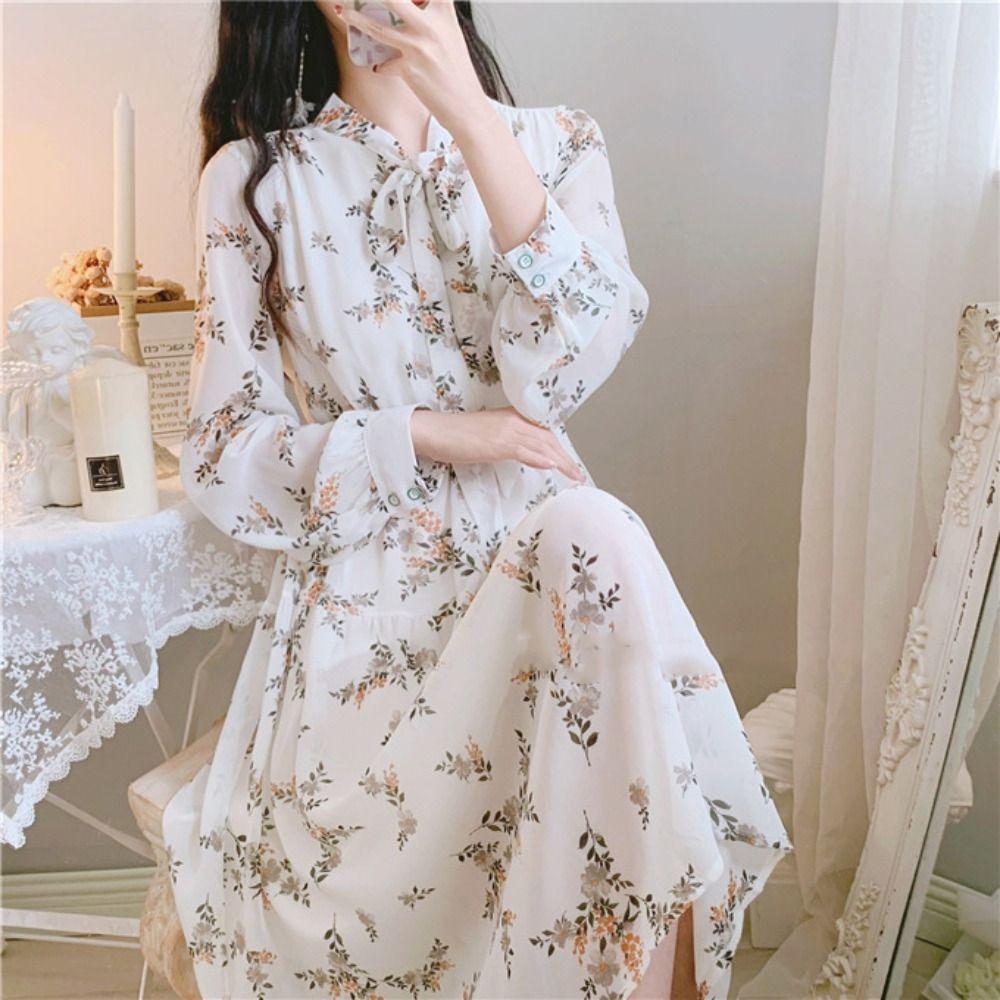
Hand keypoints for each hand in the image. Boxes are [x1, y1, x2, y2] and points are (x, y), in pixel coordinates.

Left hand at [333, 0, 489, 133]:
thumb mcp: (451, 37)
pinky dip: (383, 66)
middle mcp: (432, 27)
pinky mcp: (409, 70)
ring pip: (378, 28)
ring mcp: (419, 47)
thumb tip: (407, 9)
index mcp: (445, 14)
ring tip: (343, 13)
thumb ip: (433, 19)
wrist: (467, 108)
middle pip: (395, 0)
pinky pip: (385, 64)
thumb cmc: (458, 74)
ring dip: (356, 19)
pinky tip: (381, 67)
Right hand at [410, 406, 585, 482]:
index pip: (544, 433)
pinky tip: (552, 466)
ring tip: (574, 477)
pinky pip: (524, 450)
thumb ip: (510, 444)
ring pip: (542, 445)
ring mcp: (506, 430)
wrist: (434, 431)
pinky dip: (540, 458)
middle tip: (579, 476)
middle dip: (567, 459)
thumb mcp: (490, 437)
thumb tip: (527, 456)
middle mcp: (513, 420)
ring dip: (561, 462)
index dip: (560, 449)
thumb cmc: (456, 436)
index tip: (571, 465)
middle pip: (549, 439)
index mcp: (512, 417)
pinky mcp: (497, 442)